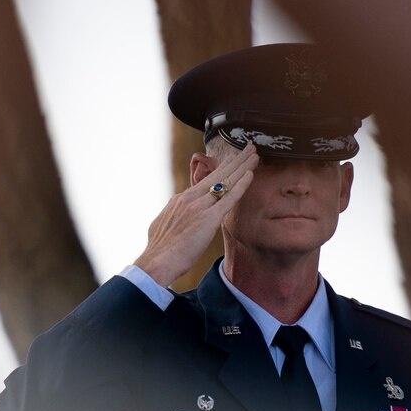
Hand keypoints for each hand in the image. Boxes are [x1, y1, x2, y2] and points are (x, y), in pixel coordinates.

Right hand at [134, 145, 257, 287]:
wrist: (156, 262)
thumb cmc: (159, 251)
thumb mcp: (163, 225)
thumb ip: (173, 217)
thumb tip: (174, 216)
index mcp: (180, 199)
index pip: (206, 180)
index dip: (222, 169)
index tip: (234, 161)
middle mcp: (190, 198)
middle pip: (218, 174)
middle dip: (236, 160)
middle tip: (250, 148)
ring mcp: (199, 207)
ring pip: (225, 181)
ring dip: (242, 167)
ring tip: (255, 155)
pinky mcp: (208, 219)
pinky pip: (228, 198)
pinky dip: (241, 185)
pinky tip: (250, 175)